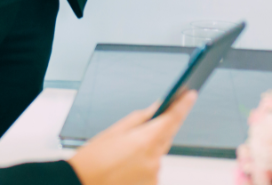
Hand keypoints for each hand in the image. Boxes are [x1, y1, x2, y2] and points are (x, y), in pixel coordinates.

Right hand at [68, 92, 195, 184]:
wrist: (80, 184)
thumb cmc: (93, 160)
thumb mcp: (114, 131)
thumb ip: (140, 118)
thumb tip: (156, 108)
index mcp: (145, 141)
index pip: (172, 119)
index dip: (184, 105)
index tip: (191, 95)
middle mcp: (154, 160)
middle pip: (166, 137)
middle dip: (160, 129)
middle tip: (143, 128)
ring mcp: (153, 176)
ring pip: (157, 155)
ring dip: (148, 150)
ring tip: (124, 155)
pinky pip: (152, 170)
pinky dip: (144, 165)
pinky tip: (126, 166)